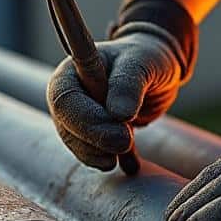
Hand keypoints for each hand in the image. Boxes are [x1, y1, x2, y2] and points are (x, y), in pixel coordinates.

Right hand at [47, 28, 183, 170]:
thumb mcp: (141, 62)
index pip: (64, 99)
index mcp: (71, 72)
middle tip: (127, 141)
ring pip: (79, 145)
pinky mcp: (94, 135)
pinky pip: (94, 156)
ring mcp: (79, 118)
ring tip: (129, 145)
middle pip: (68, 126)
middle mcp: (70, 96)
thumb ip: (128, 83)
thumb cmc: (146, 57)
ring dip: (102, 153)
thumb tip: (119, 114)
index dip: (86, 117)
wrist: (157, 70)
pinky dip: (113, 161)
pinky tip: (132, 163)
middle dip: (96, 138)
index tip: (120, 120)